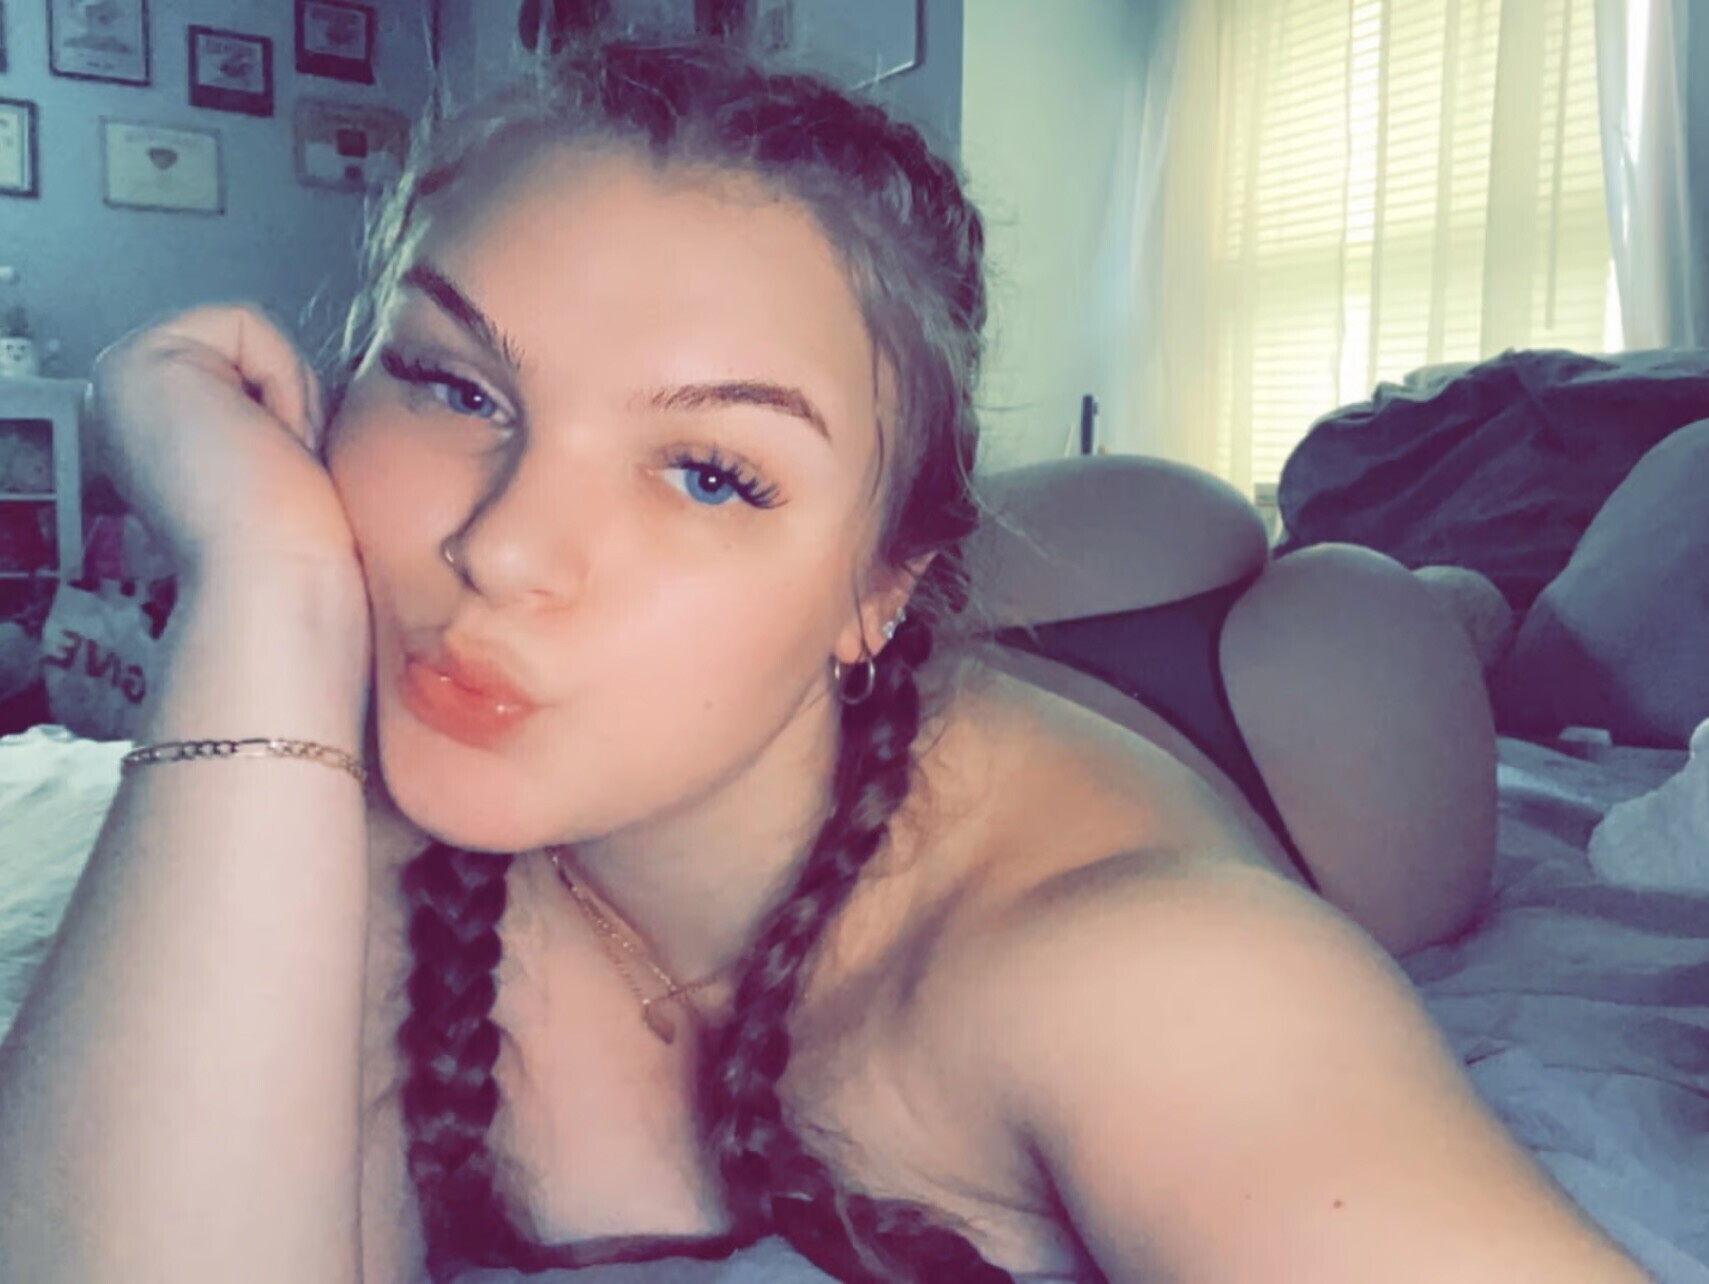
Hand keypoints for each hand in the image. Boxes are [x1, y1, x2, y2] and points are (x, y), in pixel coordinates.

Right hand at [85, 305, 361, 583]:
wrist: (280, 579)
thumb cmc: (297, 547)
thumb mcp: (283, 462)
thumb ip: (273, 416)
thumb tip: (301, 402)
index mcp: (162, 438)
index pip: (257, 377)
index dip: (295, 419)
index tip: (286, 479)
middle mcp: (131, 409)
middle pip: (256, 354)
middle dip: (293, 406)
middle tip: (281, 472)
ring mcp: (125, 381)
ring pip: (254, 340)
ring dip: (291, 401)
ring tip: (273, 463)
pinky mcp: (141, 358)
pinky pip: (247, 325)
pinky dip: (280, 382)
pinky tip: (267, 444)